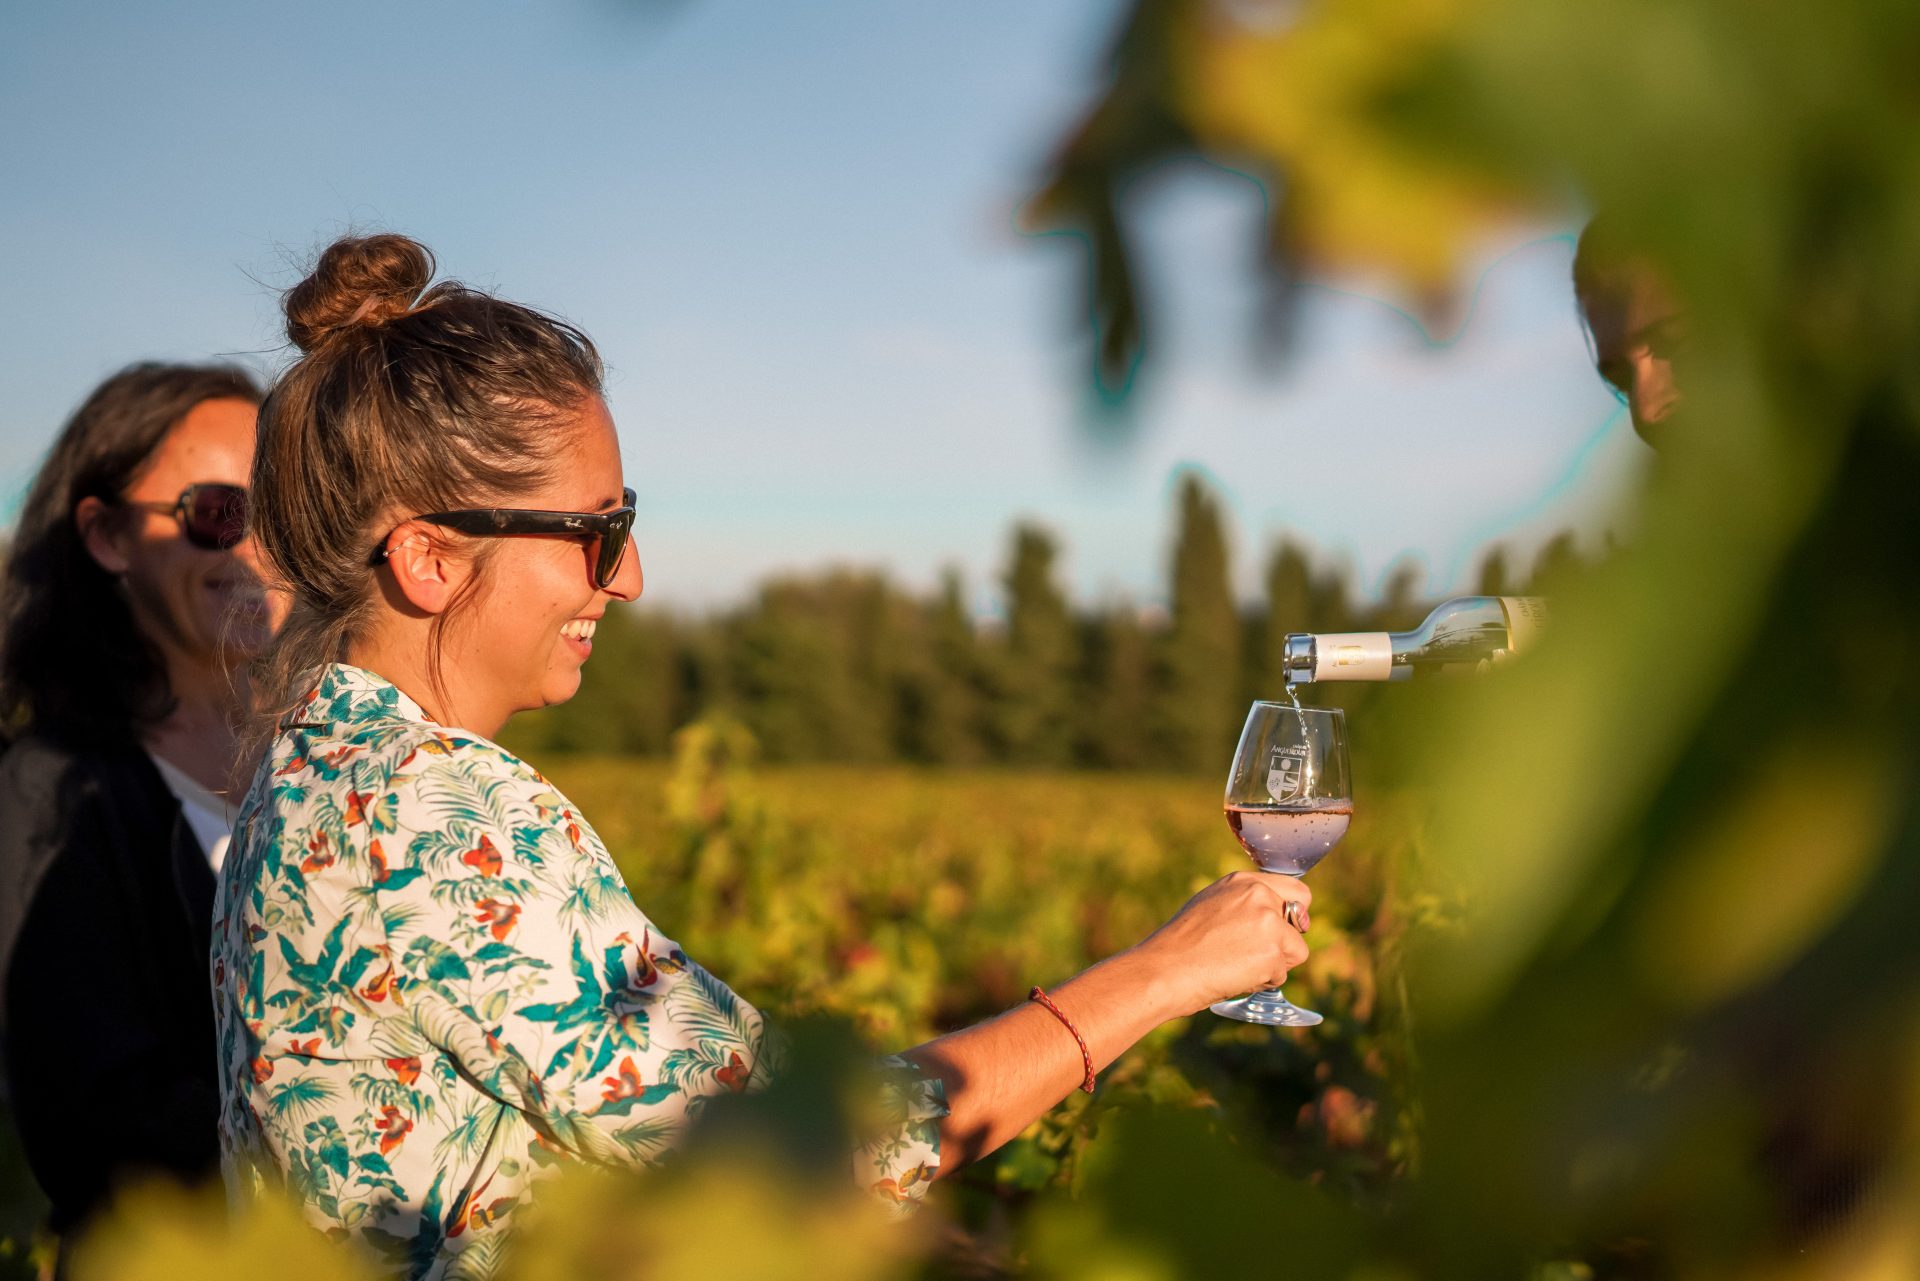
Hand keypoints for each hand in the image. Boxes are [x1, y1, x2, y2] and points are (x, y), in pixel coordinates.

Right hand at [1131, 872, 1310, 1016]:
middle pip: (1301, 918)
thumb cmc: (1179, 946)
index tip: (1285, 926)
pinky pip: (1282, 975)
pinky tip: (1235, 977)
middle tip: (1262, 953)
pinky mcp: (1272, 952)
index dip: (1293, 911)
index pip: (1295, 888)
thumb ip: (1242, 905)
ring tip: (1238, 967)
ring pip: (1296, 950)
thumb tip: (1271, 918)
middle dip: (1289, 938)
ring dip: (1275, 965)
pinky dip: (1264, 982)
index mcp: (1242, 882)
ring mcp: (1268, 923)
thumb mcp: (1210, 907)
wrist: (1165, 970)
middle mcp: (1259, 896)